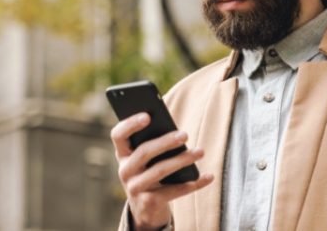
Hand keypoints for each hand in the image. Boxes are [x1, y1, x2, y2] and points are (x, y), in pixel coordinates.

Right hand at [110, 112, 213, 229]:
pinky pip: (174, 191)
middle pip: (143, 152)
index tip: (148, 116)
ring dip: (182, 160)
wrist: (146, 210)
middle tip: (185, 135)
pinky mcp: (149, 202)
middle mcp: (125, 170)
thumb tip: (176, 131)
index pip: (118, 135)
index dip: (130, 124)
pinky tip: (208, 176)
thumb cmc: (150, 174)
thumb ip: (154, 143)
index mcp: (123, 154)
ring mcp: (135, 188)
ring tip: (200, 151)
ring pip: (160, 170)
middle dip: (165, 142)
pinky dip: (194, 183)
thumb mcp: (146, 160)